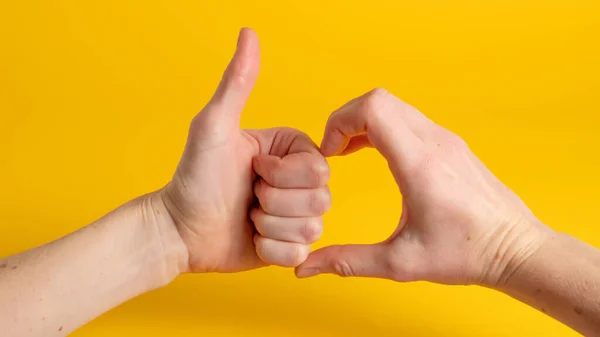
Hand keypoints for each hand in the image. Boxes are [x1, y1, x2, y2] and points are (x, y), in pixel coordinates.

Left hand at [158, 28, 330, 272]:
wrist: (180, 229)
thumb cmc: (193, 177)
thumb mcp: (214, 126)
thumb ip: (237, 82)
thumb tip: (249, 33)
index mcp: (292, 152)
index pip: (320, 169)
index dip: (284, 176)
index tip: (253, 172)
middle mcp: (300, 182)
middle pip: (322, 200)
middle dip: (275, 203)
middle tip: (248, 195)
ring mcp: (297, 214)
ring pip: (312, 228)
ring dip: (270, 225)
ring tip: (247, 215)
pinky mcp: (290, 245)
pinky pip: (299, 254)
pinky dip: (269, 250)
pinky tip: (251, 237)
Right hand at [296, 89, 552, 285]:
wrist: (516, 250)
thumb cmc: (466, 255)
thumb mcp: (400, 263)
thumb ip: (348, 262)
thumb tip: (306, 266)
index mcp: (420, 164)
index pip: (373, 108)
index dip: (340, 122)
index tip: (329, 153)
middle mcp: (435, 142)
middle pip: (379, 99)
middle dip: (346, 119)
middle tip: (333, 151)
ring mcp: (446, 140)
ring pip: (394, 106)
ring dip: (364, 121)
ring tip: (348, 152)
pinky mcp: (452, 145)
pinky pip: (409, 118)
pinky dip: (383, 127)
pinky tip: (377, 154)